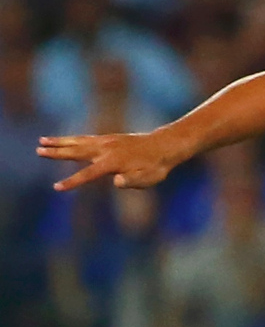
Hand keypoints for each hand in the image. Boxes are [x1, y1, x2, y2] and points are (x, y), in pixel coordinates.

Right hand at [37, 131, 188, 190]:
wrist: (164, 146)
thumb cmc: (156, 166)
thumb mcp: (148, 178)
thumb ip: (132, 181)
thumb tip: (117, 182)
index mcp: (112, 163)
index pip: (87, 174)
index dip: (72, 182)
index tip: (56, 187)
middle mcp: (105, 150)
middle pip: (76, 152)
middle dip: (56, 153)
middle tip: (38, 151)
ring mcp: (106, 142)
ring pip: (78, 141)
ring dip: (59, 141)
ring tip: (41, 140)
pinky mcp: (109, 138)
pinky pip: (86, 138)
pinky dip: (73, 138)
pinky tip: (65, 140)